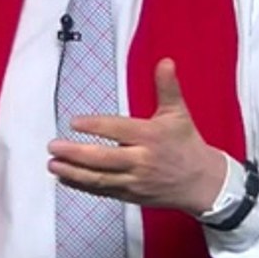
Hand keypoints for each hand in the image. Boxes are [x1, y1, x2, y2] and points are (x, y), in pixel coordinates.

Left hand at [47, 58, 226, 215]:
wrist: (206, 184)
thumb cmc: (187, 145)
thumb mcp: (178, 114)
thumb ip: (167, 88)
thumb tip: (166, 62)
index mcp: (151, 137)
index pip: (118, 130)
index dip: (95, 126)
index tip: (74, 122)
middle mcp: (142, 160)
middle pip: (105, 158)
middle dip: (76, 153)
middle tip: (53, 146)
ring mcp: (136, 180)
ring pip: (101, 178)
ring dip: (73, 172)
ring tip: (52, 163)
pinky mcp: (132, 195)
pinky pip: (104, 191)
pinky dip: (82, 186)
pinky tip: (64, 178)